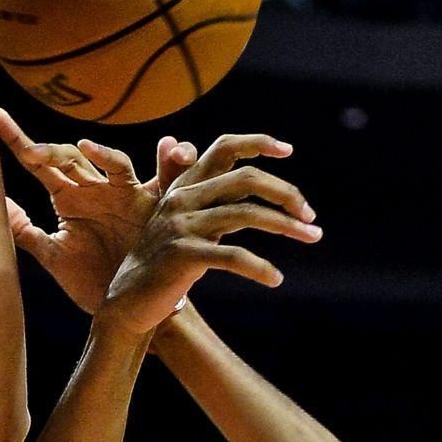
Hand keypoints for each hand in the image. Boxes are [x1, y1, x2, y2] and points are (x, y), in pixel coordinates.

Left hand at [0, 108, 195, 312]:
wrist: (125, 309)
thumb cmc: (91, 279)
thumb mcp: (53, 254)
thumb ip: (24, 230)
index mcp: (69, 197)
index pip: (41, 165)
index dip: (19, 142)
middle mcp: (96, 189)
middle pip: (72, 159)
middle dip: (51, 152)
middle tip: (32, 154)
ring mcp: (125, 194)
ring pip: (113, 162)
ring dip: (100, 153)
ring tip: (84, 148)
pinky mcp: (154, 206)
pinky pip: (164, 178)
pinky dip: (171, 160)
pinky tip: (168, 148)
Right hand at [99, 135, 322, 334]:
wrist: (129, 298)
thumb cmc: (165, 258)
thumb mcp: (186, 220)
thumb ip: (212, 196)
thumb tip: (251, 179)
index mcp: (186, 185)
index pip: (224, 148)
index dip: (258, 143)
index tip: (288, 150)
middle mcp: (183, 199)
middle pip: (245, 179)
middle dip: (285, 193)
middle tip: (310, 215)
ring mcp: (181, 226)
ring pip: (246, 215)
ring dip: (286, 226)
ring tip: (312, 237)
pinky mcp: (183, 255)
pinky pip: (233, 255)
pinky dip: (260, 267)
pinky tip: (275, 279)